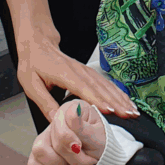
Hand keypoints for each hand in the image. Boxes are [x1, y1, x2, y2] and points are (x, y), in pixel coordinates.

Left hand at [16, 33, 138, 121]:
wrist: (37, 43)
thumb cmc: (33, 63)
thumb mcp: (31, 84)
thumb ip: (44, 102)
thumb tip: (56, 121)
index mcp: (65, 74)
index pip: (84, 88)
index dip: (98, 100)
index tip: (110, 111)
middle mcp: (79, 71)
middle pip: (101, 88)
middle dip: (117, 102)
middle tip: (130, 115)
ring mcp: (86, 70)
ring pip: (107, 85)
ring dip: (121, 98)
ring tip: (133, 111)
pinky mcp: (88, 72)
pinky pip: (106, 83)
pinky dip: (118, 92)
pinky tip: (126, 100)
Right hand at [28, 100, 106, 164]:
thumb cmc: (101, 148)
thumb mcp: (98, 138)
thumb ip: (82, 128)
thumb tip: (74, 110)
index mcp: (71, 109)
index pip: (60, 123)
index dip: (71, 140)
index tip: (82, 146)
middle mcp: (56, 121)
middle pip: (54, 139)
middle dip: (73, 156)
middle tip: (85, 157)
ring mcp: (45, 137)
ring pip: (39, 150)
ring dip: (60, 163)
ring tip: (73, 162)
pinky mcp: (39, 155)